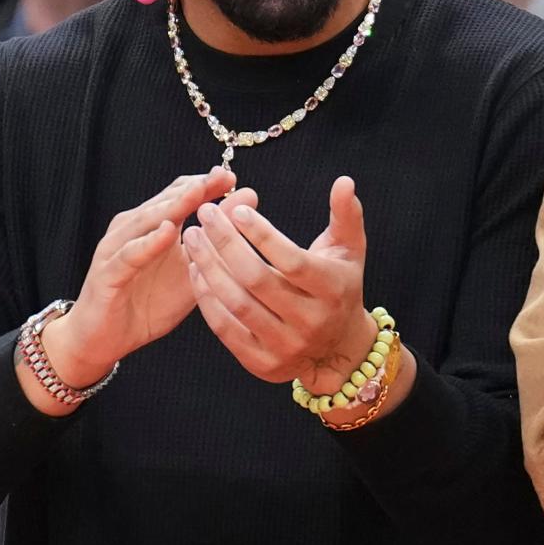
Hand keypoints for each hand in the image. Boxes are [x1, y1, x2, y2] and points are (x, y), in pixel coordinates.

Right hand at [42, 168, 257, 390]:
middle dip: (196, 188)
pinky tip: (167, 232)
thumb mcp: (190, 273)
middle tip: (223, 177)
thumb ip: (215, 243)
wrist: (104, 340)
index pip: (180, 194)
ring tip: (199, 193)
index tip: (233, 178)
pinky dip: (148, 243)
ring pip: (146, 220)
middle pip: (166, 200)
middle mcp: (133, 229)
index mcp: (154, 226)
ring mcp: (118, 248)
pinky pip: (129, 254)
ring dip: (173, 206)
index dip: (206, 184)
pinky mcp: (107, 273)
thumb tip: (246, 204)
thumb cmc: (147, 303)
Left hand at [184, 176, 378, 393]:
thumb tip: (344, 180)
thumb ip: (345, 214)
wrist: (339, 349)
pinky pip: (226, 329)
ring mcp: (286, 346)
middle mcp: (311, 322)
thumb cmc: (339, 285)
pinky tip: (196, 270)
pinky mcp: (262, 364)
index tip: (238, 209)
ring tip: (193, 238)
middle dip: (226, 243)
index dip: (262, 235)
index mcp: (332, 290)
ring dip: (209, 268)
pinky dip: (207, 299)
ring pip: (238, 304)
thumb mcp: (349, 250)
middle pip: (257, 280)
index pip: (291, 261)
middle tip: (205, 215)